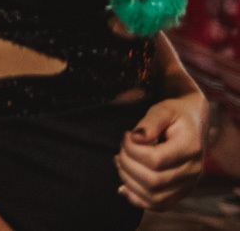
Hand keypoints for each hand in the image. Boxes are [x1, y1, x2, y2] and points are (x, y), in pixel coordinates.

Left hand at [116, 92, 206, 208]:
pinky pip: (158, 205)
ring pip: (154, 197)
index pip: (156, 160)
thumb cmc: (176, 114)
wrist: (193, 123)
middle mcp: (193, 171)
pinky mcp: (180, 192)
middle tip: (121, 148)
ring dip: (129, 181)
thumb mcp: (164, 109)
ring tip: (121, 161)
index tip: (126, 135)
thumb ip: (150, 121)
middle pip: (153, 181)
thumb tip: (135, 138)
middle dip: (127, 164)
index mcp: (191, 149)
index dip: (132, 149)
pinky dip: (137, 198)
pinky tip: (123, 185)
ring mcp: (188, 185)